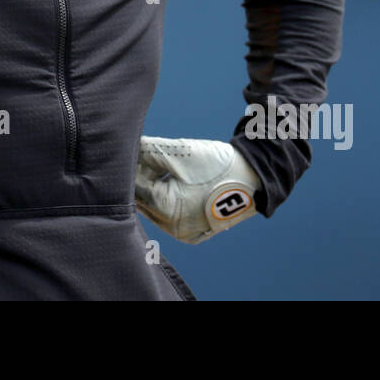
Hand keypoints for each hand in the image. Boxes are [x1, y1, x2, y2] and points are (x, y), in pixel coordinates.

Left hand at [134, 136, 261, 243]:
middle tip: (136, 153)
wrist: (254, 178)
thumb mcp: (179, 152)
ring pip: (153, 207)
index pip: (136, 186)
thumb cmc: (217, 164)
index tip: (125, 149)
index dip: (129, 166)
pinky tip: (167, 178)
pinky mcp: (192, 232)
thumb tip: (124, 146)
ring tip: (153, 163)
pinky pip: (167, 214)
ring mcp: (183, 232)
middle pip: (142, 199)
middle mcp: (173, 228)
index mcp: (168, 209)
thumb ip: (147, 150)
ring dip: (150, 186)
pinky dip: (164, 197)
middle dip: (138, 176)